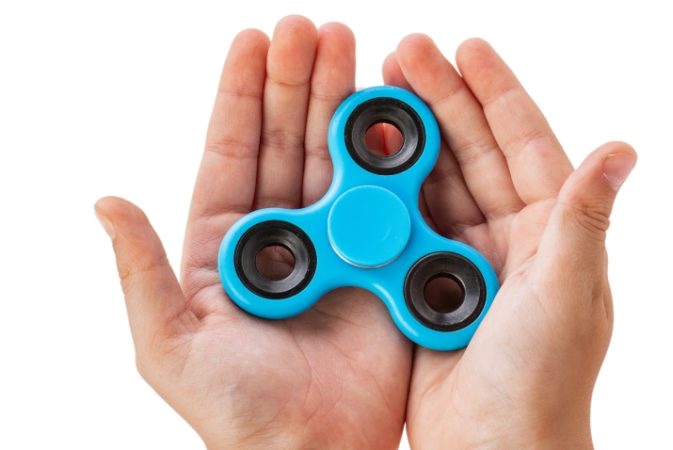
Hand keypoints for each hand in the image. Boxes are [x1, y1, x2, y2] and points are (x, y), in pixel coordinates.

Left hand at [95, 17, 411, 448]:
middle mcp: (286, 235)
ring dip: (343, 101)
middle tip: (310, 29)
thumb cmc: (236, 410)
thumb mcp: (168, 342)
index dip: (241, 96)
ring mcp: (339, 244)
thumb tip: (104, 202)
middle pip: (289, 142)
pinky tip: (393, 109)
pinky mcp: (384, 261)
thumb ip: (140, 270)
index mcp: (228, 245)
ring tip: (349, 45)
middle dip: (297, 82)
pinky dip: (392, 154)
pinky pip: (388, 199)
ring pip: (338, 158)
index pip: (233, 153)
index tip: (253, 41)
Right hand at [382, 35, 635, 447]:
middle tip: (404, 54)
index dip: (498, 92)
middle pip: (475, 151)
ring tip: (377, 93)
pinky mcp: (424, 282)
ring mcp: (465, 258)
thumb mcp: (567, 293)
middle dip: (442, 100)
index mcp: (553, 233)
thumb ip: (584, 219)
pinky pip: (405, 221)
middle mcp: (512, 239)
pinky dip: (385, 190)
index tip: (467, 47)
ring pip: (436, 180)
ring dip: (410, 138)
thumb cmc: (540, 384)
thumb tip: (622, 150)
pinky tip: (361, 160)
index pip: (526, 144)